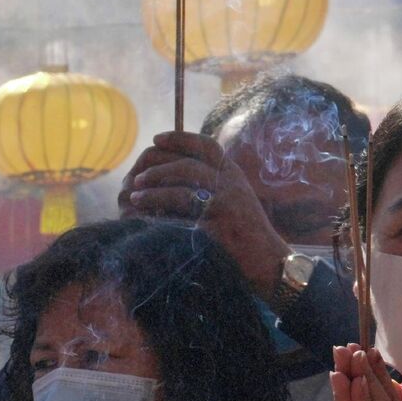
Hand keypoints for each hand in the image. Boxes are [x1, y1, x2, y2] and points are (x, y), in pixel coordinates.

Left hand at [118, 132, 288, 300]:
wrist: (267, 261)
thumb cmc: (246, 233)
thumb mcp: (234, 198)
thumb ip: (215, 181)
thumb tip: (177, 167)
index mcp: (233, 173)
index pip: (206, 145)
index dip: (179, 138)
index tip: (156, 139)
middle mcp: (231, 183)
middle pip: (189, 163)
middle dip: (158, 168)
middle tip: (138, 178)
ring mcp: (226, 202)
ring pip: (183, 184)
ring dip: (154, 188)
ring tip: (134, 196)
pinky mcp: (218, 223)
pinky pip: (182, 210)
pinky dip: (159, 208)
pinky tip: (144, 214)